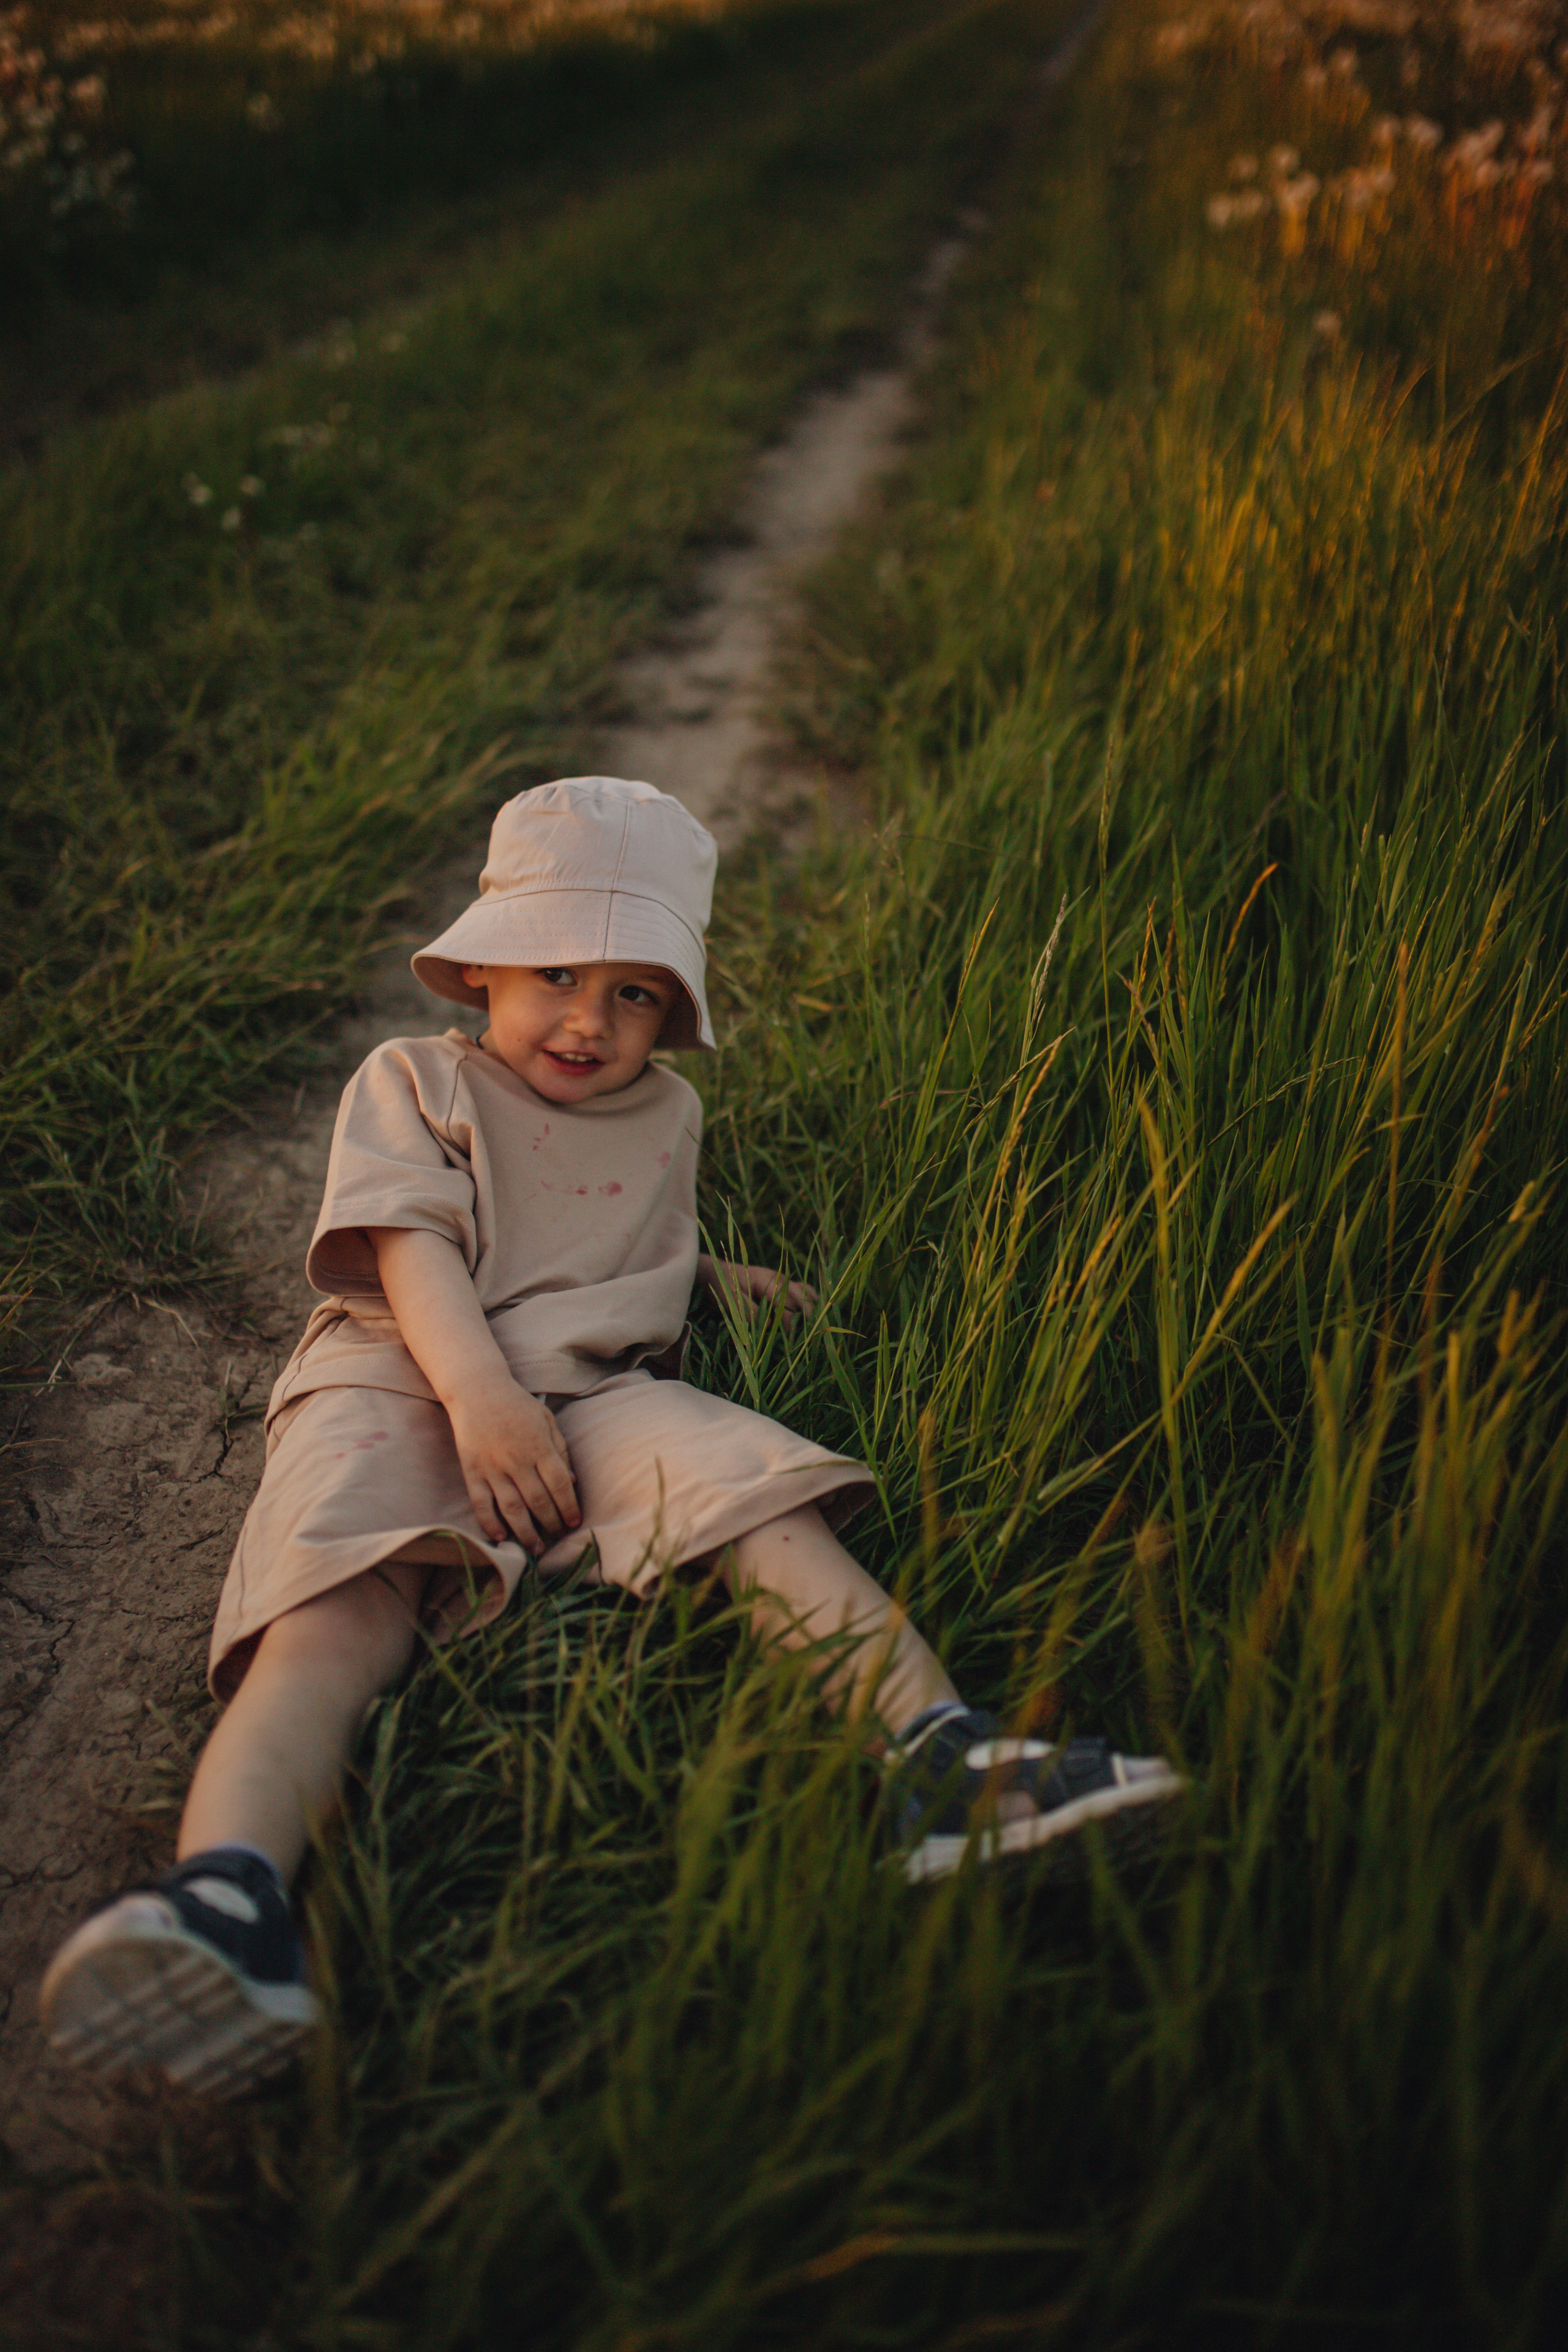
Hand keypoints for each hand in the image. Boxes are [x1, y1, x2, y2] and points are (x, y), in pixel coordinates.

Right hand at [445, 1376, 580, 1554]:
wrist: (478, 1391)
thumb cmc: (517, 1405)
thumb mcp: (546, 1420)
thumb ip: (560, 1450)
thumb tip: (572, 1482)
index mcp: (539, 1446)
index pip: (559, 1484)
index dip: (569, 1507)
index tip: (575, 1523)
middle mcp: (517, 1460)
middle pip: (538, 1500)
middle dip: (551, 1523)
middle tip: (558, 1537)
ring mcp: (493, 1467)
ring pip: (512, 1508)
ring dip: (525, 1532)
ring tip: (536, 1548)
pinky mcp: (472, 1471)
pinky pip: (481, 1502)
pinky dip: (490, 1522)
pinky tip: (501, 1537)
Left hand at [697, 1256, 817, 1327]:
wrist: (718, 1272)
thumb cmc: (724, 1286)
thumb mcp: (731, 1299)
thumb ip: (749, 1310)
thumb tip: (771, 1324)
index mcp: (766, 1281)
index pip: (783, 1300)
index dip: (786, 1317)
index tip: (786, 1332)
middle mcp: (778, 1278)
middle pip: (798, 1293)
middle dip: (805, 1309)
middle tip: (808, 1326)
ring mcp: (780, 1280)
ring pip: (802, 1289)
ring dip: (808, 1303)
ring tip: (811, 1320)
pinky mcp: (780, 1284)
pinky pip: (799, 1288)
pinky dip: (806, 1298)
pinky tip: (809, 1311)